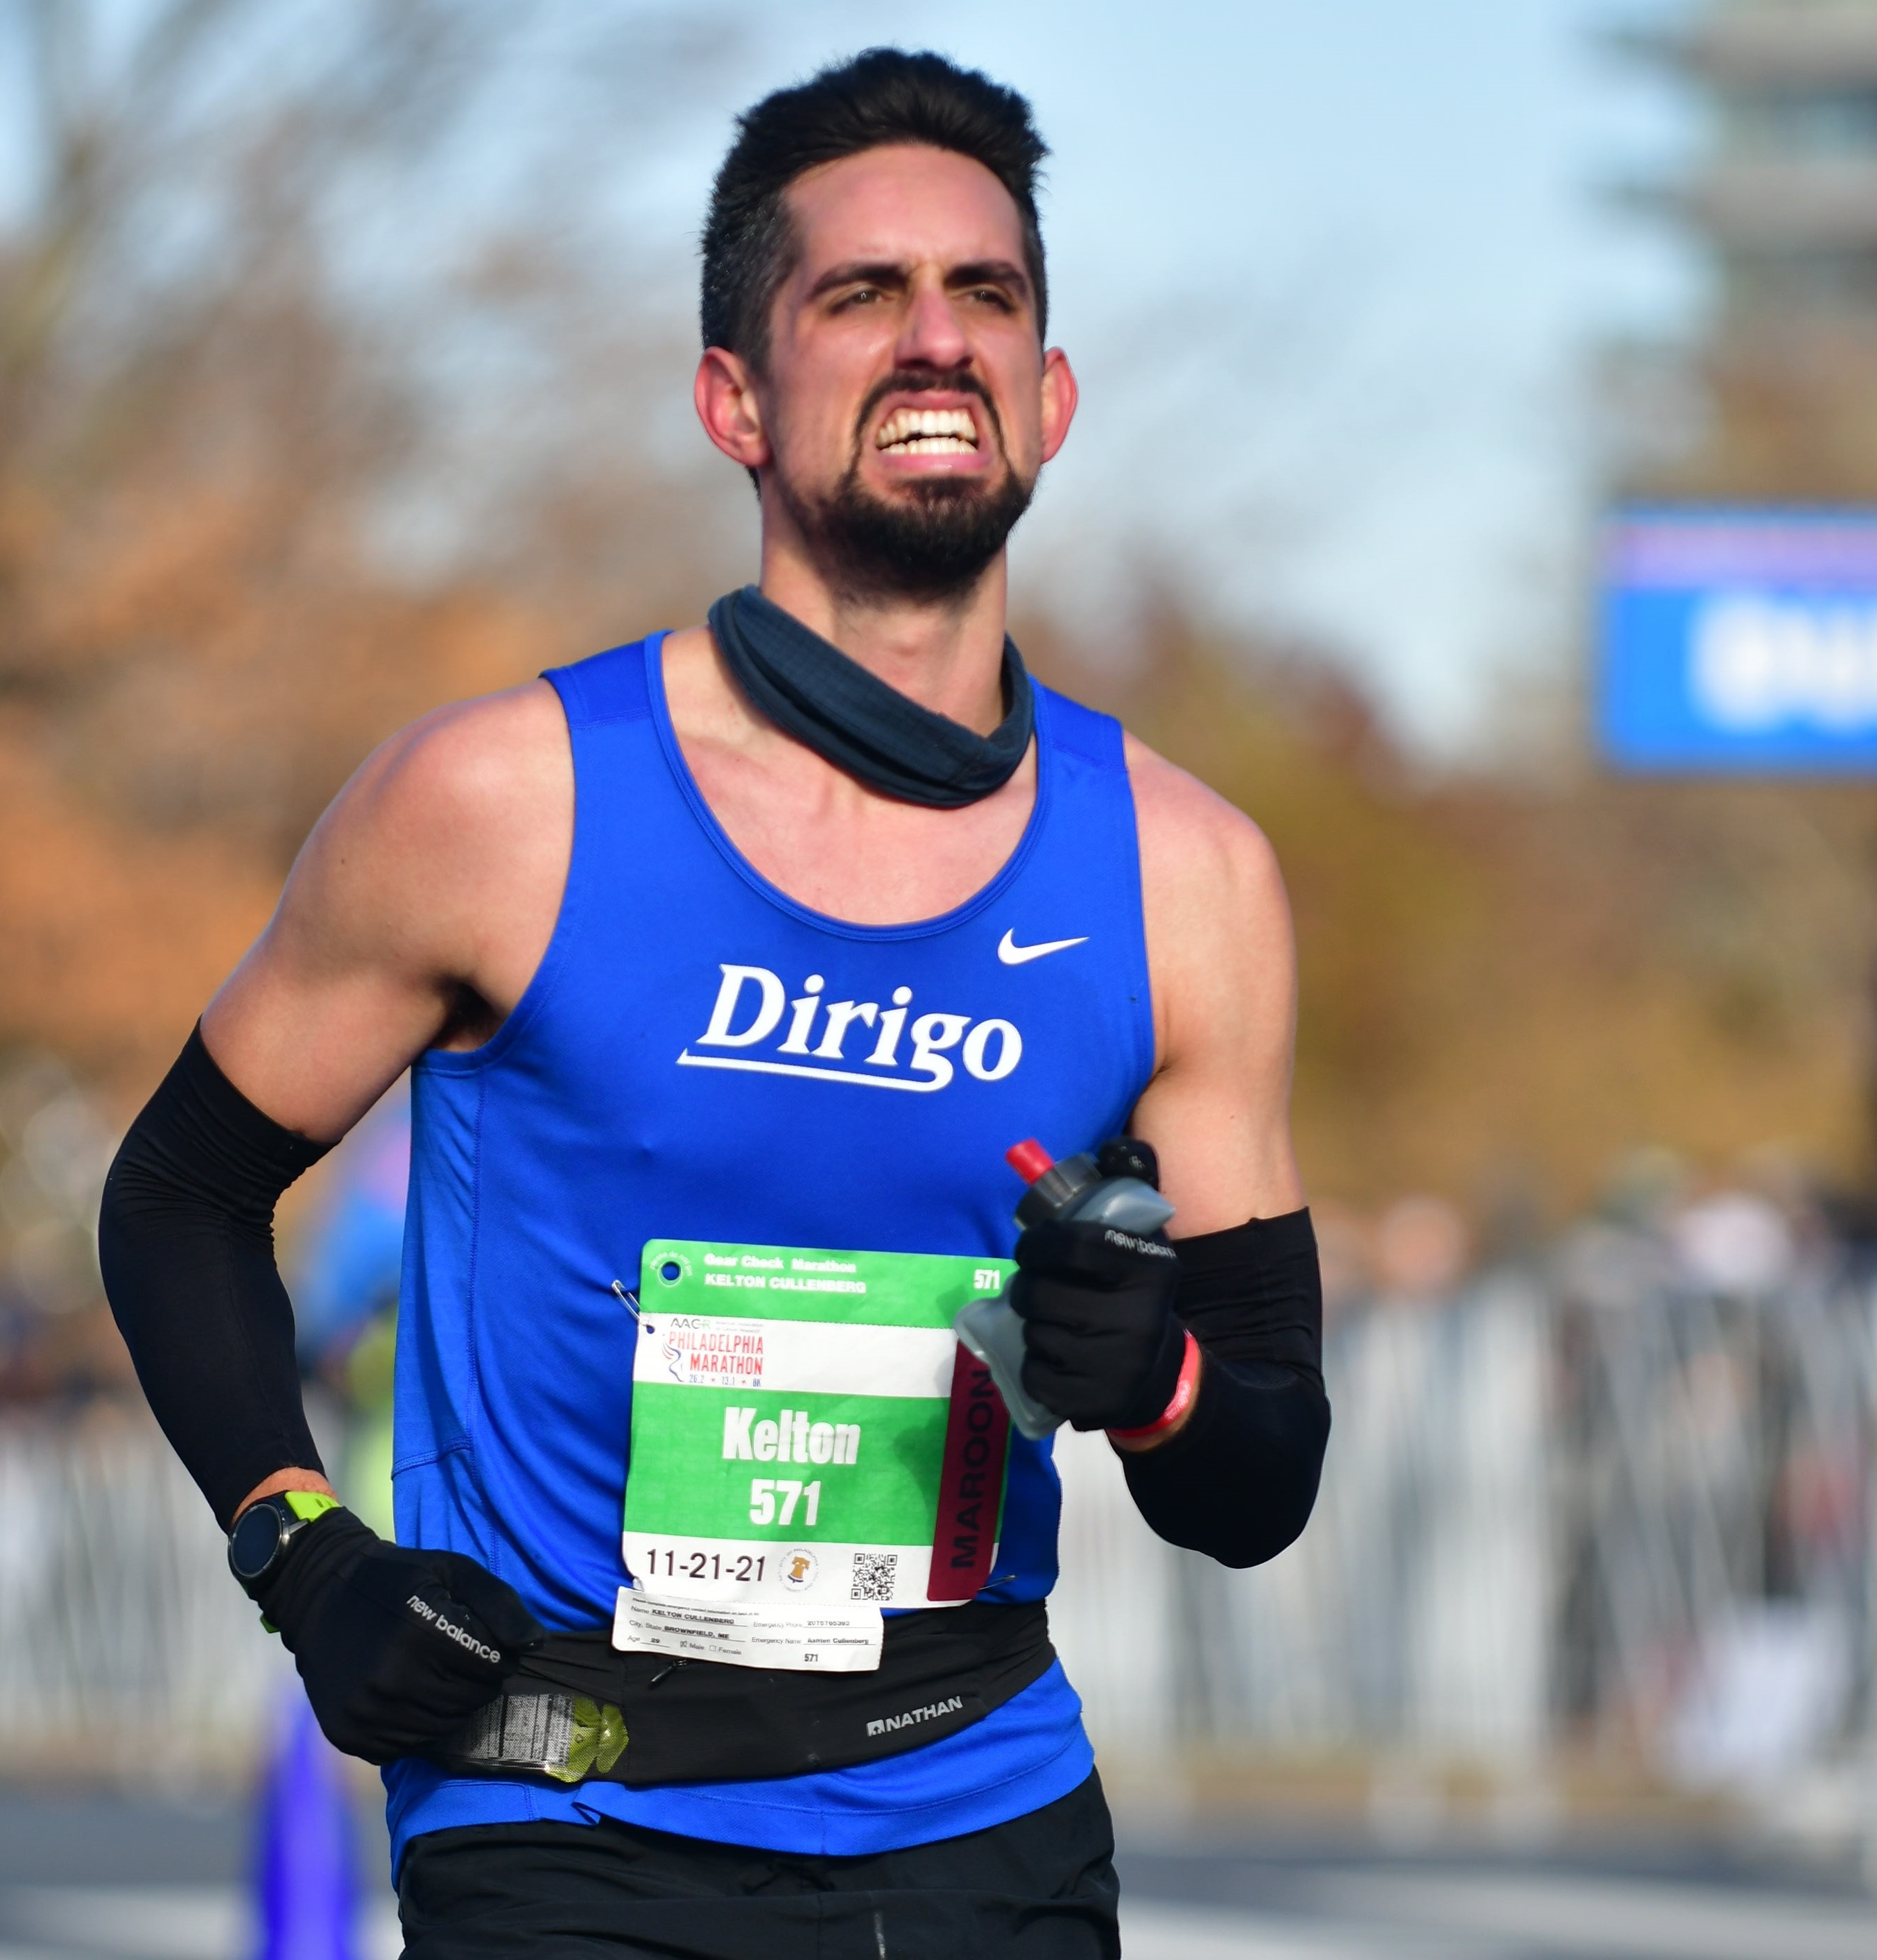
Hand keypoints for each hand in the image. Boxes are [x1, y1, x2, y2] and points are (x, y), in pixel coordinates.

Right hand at [246, 1508, 543, 1762]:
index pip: (491, 1669)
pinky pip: (407, 1747)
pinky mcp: (349, 1735)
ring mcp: (366, 1712)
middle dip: (475, 1682)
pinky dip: (417, 1726)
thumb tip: (537, 1645)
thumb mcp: (453, 1571)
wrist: (322, 1594)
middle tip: (456, 1659)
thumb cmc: (399, 1579)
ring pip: (441, 1729)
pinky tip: (407, 1695)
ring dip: (449, 1707)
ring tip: (432, 1674)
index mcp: (420, 1634)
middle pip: (469, 1702)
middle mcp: (391, 1679)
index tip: (480, 1642)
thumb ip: (499, 1604)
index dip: (495, 1656)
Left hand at [1010, 1217, 1184, 1431]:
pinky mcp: (1097, 1403)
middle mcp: (1138, 1320)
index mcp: (1149, 1273)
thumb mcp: (1135, 1258)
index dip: (1038, 1245)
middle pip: (1042, 1294)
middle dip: (1026, 1289)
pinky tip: (1054, 1360)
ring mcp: (1117, 1366)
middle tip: (1033, 1290)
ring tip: (1054, 1326)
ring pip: (1035, 1335)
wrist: (1159, 1374)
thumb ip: (1101, 1229)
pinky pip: (1035, 1377)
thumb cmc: (1130, 1303)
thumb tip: (1042, 1210)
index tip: (1027, 1249)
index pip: (1074, 1247)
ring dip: (1033, 1328)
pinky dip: (1034, 1366)